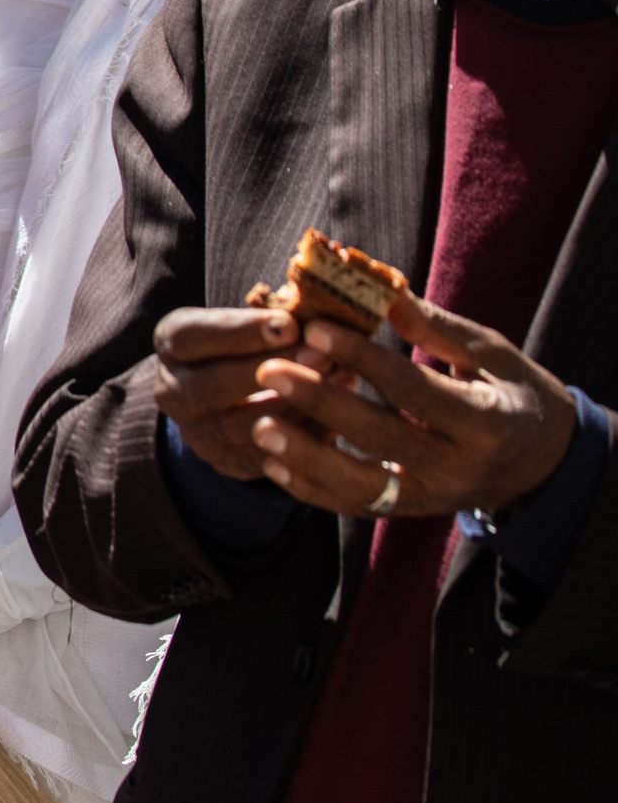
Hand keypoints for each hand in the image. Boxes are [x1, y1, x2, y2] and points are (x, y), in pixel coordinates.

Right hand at [152, 305, 337, 481]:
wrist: (233, 394)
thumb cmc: (251, 343)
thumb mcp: (249, 322)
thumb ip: (273, 319)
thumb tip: (317, 316)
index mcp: (171, 346)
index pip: (191, 336)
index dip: (239, 331)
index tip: (290, 325)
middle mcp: (171, 391)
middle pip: (211, 386)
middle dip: (270, 370)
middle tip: (322, 357)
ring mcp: (196, 433)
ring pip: (238, 427)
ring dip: (291, 407)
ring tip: (337, 384)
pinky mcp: (226, 463)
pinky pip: (263, 459)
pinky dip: (301, 439)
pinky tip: (334, 419)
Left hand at [248, 295, 578, 517]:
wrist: (543, 463)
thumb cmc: (513, 393)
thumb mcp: (491, 355)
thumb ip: (436, 328)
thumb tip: (382, 291)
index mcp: (484, 422)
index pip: (414, 389)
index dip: (364, 360)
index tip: (316, 328)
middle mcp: (458, 467)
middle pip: (380, 436)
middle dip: (321, 403)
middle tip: (269, 370)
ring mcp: (432, 497)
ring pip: (361, 485)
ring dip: (306, 457)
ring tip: (260, 426)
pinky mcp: (408, 511)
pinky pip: (354, 506)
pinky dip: (312, 489)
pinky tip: (272, 465)